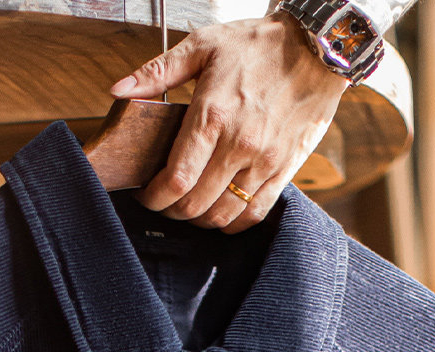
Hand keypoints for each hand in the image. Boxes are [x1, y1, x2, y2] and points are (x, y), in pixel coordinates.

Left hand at [109, 11, 347, 232]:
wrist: (316, 47)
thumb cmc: (258, 43)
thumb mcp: (203, 45)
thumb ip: (157, 72)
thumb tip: (118, 91)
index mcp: (212, 115)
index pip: (175, 178)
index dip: (154, 197)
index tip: (146, 195)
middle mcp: (238, 144)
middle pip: (194, 203)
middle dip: (171, 210)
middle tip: (164, 202)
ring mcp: (263, 161)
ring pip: (222, 215)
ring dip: (200, 220)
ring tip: (191, 207)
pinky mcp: (284, 170)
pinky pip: (254, 214)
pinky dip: (233, 224)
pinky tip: (222, 213)